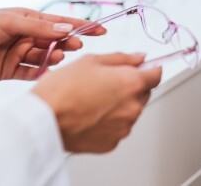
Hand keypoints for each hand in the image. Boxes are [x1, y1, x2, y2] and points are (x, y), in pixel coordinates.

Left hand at [0, 8, 104, 80]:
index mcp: (28, 19)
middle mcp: (27, 36)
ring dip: (53, 56)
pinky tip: (47, 72)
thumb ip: (39, 28)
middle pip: (56, 41)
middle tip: (76, 45)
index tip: (100, 29)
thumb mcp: (10, 22)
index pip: (60, 22)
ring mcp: (20, 54)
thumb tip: (66, 28)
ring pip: (46, 57)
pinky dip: (41, 73)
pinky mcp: (11, 71)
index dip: (81, 26)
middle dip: (69, 42)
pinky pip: (31, 73)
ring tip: (56, 55)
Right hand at [32, 52, 162, 152]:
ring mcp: (124, 127)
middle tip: (106, 83)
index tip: (143, 69)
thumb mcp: (92, 61)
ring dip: (119, 105)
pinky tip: (90, 115)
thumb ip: (122, 58)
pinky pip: (117, 128)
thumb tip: (140, 58)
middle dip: (131, 86)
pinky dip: (109, 122)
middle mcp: (133, 107)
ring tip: (93, 100)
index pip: (157, 75)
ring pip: (130, 111)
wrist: (44, 119)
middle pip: (143, 93)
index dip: (149, 69)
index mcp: (131, 83)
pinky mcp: (112, 142)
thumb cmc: (63, 89)